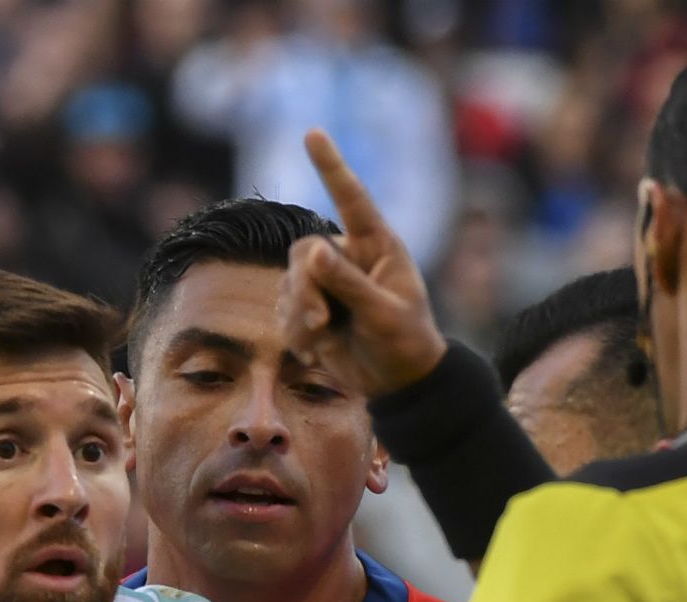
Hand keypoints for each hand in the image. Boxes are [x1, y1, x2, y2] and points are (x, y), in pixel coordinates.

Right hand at [279, 129, 445, 398]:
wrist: (397, 382)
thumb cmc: (404, 342)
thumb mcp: (383, 313)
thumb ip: (348, 283)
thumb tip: (314, 252)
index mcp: (377, 246)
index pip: (351, 199)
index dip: (331, 166)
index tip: (313, 133)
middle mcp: (348, 256)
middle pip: (303, 252)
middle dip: (305, 288)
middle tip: (318, 322)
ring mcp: (325, 282)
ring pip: (288, 282)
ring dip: (298, 315)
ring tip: (320, 341)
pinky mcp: (309, 307)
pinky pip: (282, 309)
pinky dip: (293, 331)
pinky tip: (314, 350)